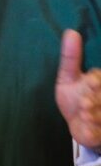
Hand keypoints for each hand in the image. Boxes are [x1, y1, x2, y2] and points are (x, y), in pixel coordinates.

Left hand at [55, 29, 100, 148]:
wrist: (78, 125)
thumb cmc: (74, 97)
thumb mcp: (68, 77)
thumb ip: (71, 58)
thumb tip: (71, 32)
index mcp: (99, 82)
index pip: (99, 78)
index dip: (96, 81)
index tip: (91, 81)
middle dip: (95, 99)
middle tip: (84, 102)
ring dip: (95, 115)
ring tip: (84, 113)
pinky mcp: (100, 133)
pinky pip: (98, 132)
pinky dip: (93, 131)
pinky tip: (87, 129)